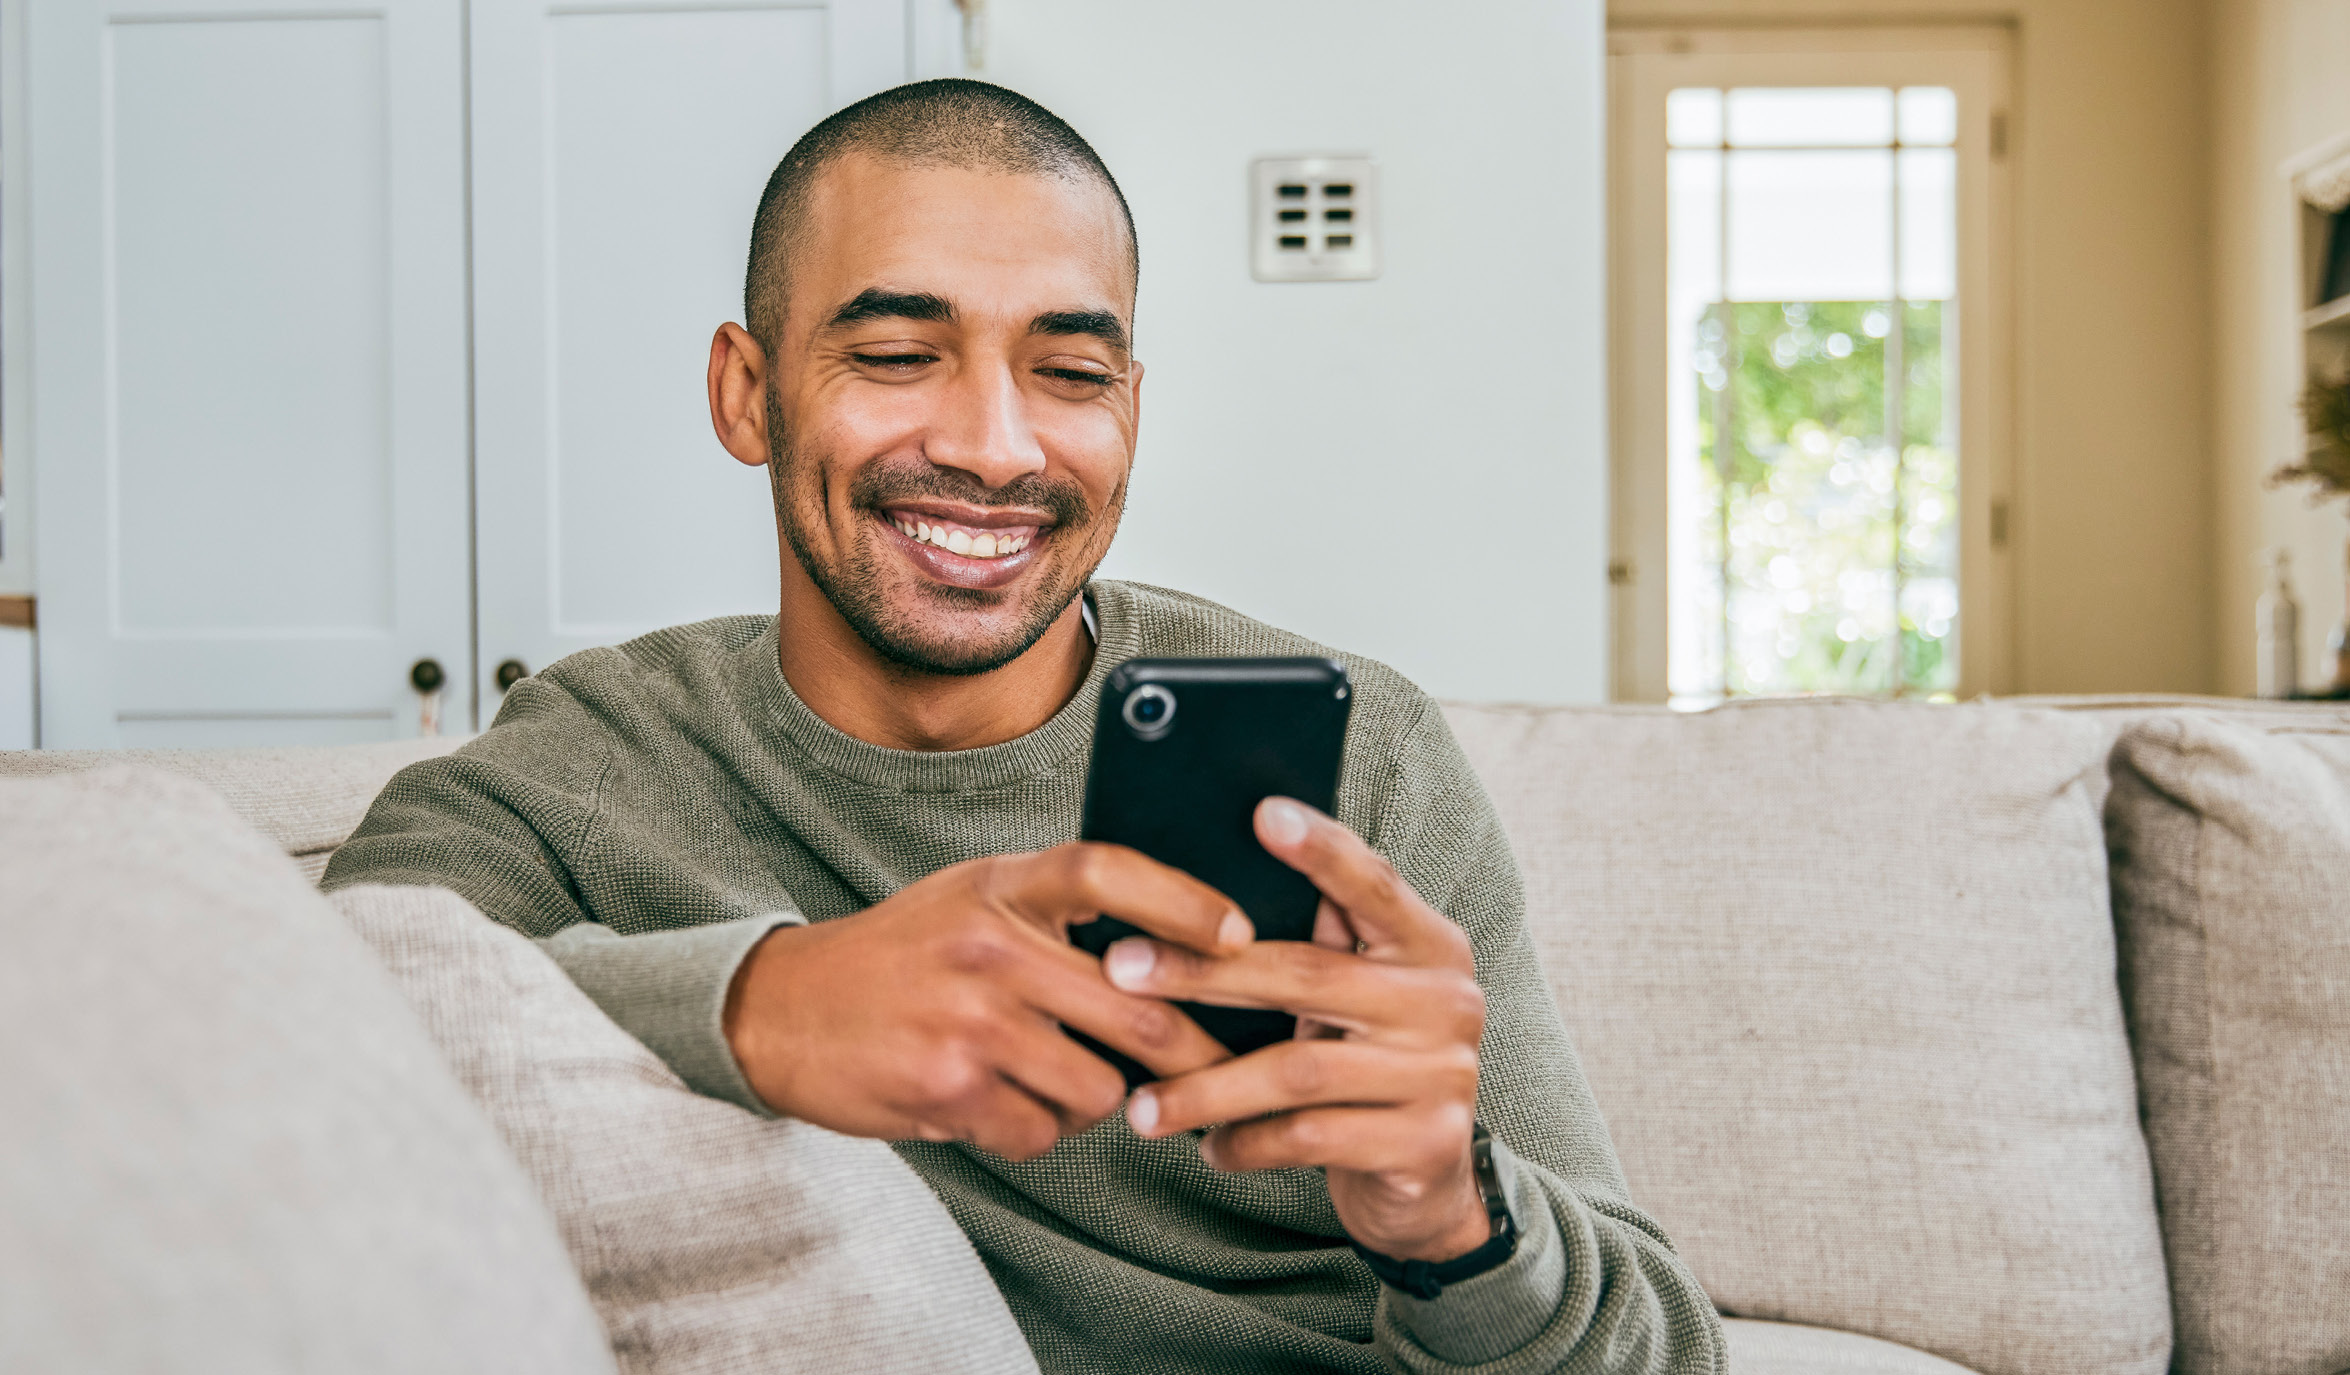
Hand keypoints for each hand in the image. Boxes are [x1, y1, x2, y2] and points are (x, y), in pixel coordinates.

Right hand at [724, 843, 1245, 1160]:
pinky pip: (1039, 1131)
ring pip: (1097, 1086)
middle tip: (1225, 1070)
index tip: (1240, 936)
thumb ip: (1055, 908)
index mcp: (1002, 885)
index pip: (1107, 871)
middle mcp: (989, 945)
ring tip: (1054, 1080)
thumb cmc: (903, 954)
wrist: (781, 1008)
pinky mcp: (947, 1088)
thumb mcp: (973, 897)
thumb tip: (1175, 942)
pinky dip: (1034, 1129)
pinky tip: (997, 1104)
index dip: (1184, 902)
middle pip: (1135, 1004)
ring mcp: (970, 1020)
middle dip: (1196, 1051)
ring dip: (1097, 1100)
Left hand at [1106, 799, 1490, 1261]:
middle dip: (1203, 972)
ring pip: (1299, 1071)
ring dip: (1207, 1087)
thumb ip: (1316, 946)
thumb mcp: (1353, 999)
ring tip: (1141, 1105)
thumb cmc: (1365, 1064)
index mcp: (1429, 944)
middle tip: (1121, 970)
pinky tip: (1210, 1146)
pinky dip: (1247, 1142)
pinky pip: (1311, 1139)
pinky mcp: (1426, 1145)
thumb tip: (1199, 890)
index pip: (1374, 884)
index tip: (1262, 812)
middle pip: (1310, 976)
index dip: (1321, 849)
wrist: (1428, 1181)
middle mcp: (1447, 1000)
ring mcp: (1442, 1074)